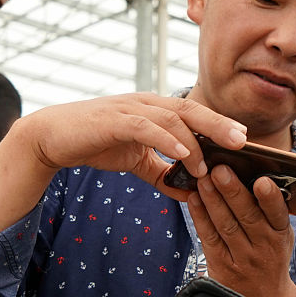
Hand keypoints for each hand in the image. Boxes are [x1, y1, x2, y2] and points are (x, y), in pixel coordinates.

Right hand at [14, 94, 246, 195]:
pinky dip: (167, 140)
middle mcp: (146, 104)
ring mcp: (130, 108)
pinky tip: (182, 155)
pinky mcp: (115, 120)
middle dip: (218, 125)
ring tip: (208, 165)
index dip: (218, 125)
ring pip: (173, 117)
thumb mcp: (135, 161)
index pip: (193, 114)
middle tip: (243, 142)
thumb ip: (161, 173)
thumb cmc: (94, 144)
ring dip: (194, 141)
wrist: (53, 137)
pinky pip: (147, 127)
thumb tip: (188, 192)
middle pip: (190, 109)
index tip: (242, 140)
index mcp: (153, 110)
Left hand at [187, 168, 295, 296]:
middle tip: (219, 169)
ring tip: (203, 179)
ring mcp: (242, 260)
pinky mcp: (221, 267)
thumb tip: (252, 173)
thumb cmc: (270, 257)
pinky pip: (209, 239)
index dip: (270, 199)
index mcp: (282, 236)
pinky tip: (194, 199)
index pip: (278, 215)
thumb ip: (270, 212)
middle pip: (248, 217)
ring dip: (213, 200)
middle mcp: (264, 248)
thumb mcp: (280, 237)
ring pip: (226, 226)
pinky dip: (200, 218)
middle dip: (232, 191)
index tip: (262, 180)